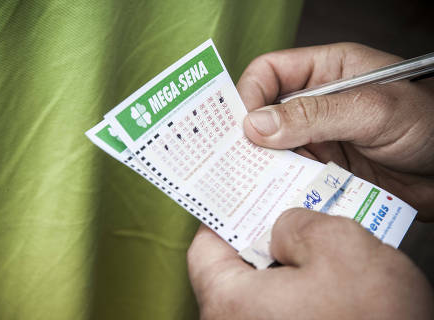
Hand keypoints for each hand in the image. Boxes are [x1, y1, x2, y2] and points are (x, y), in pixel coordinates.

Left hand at [188, 209, 433, 319]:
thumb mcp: (340, 246)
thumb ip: (298, 222)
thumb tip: (282, 227)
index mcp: (231, 303)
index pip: (204, 250)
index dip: (224, 218)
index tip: (242, 199)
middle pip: (234, 268)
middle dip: (262, 235)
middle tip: (284, 210)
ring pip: (262, 287)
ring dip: (286, 261)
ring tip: (311, 238)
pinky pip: (281, 307)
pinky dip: (298, 287)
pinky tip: (324, 272)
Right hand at [238, 42, 433, 220]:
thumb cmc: (429, 124)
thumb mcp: (372, 109)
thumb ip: (314, 115)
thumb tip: (255, 124)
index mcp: (326, 70)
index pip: (270, 72)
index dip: (249, 93)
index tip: (241, 124)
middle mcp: (315, 103)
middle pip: (264, 112)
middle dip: (248, 133)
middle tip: (234, 157)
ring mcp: (318, 137)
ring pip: (272, 146)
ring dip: (261, 163)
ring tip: (249, 181)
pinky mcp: (323, 168)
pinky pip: (289, 173)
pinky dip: (278, 183)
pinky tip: (273, 194)